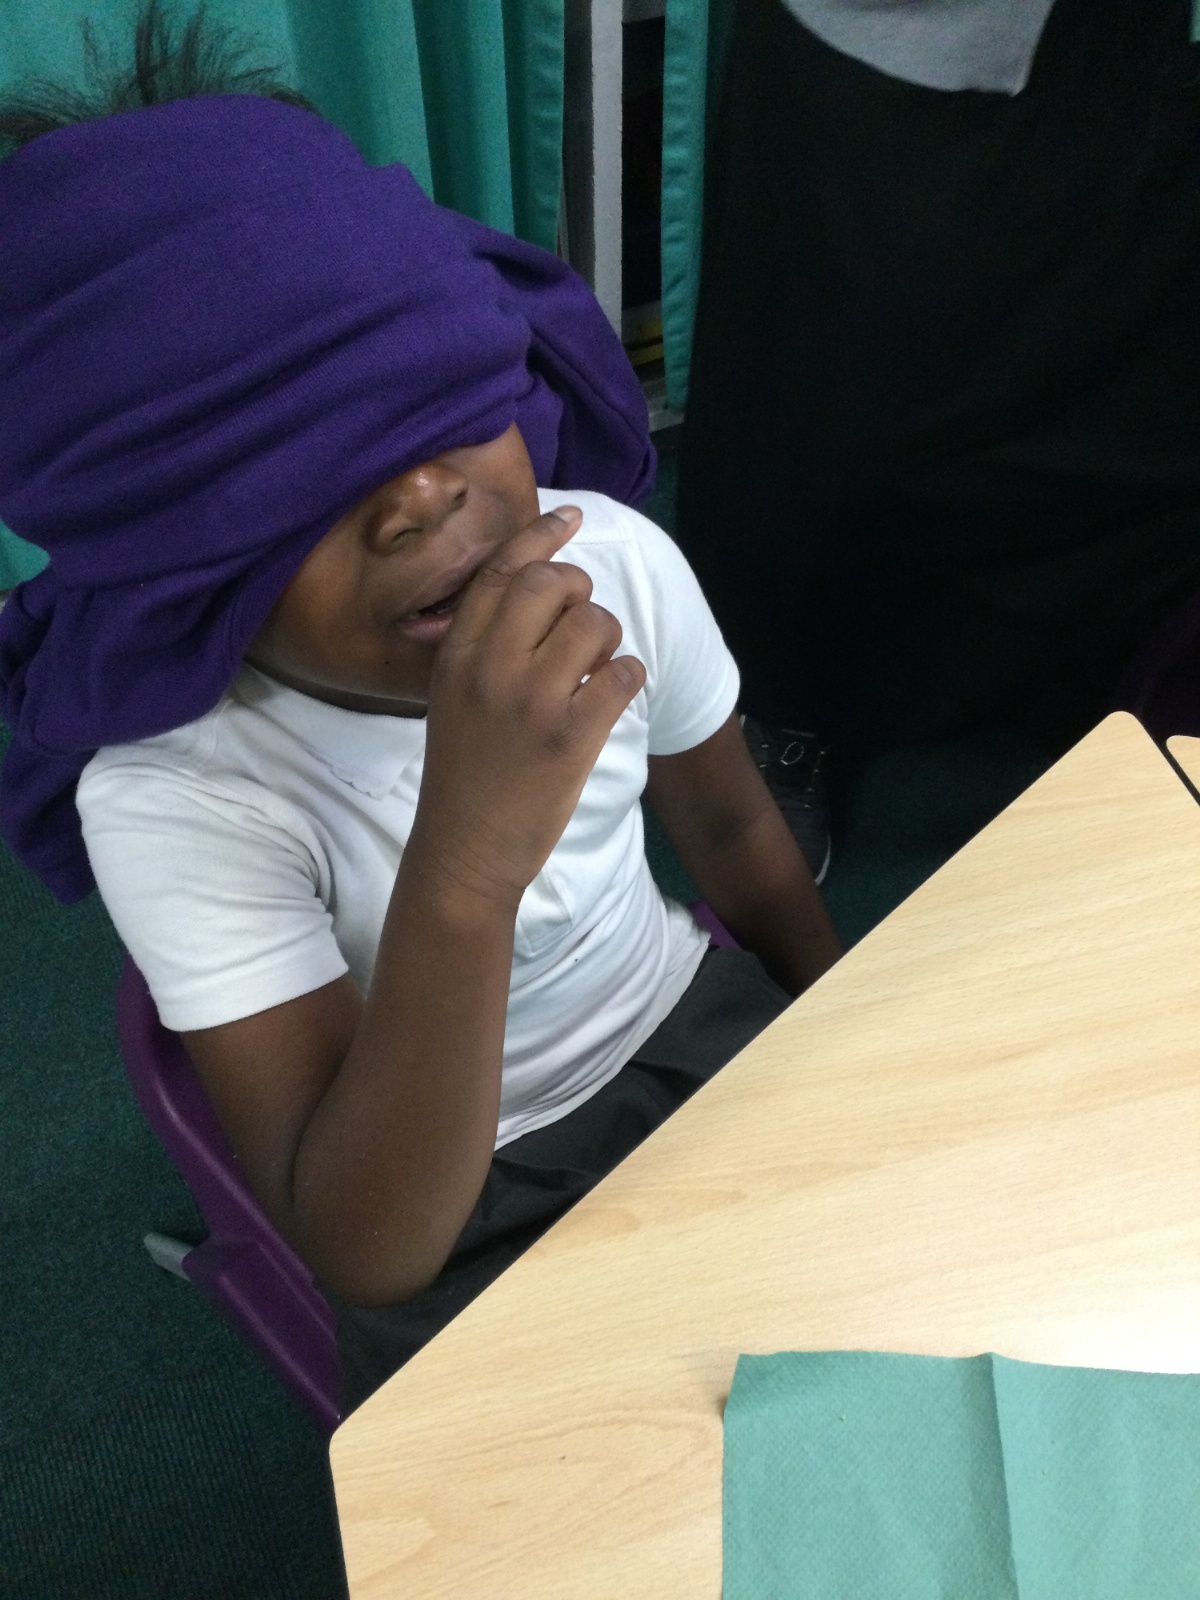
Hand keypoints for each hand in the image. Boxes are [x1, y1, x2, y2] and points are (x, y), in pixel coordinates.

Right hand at [411, 506, 646, 906]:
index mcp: (457, 655)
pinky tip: (610, 697)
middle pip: (551, 584)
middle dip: (579, 591)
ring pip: (595, 623)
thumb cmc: (463, 773)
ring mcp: (532, 702)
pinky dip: (626, 678)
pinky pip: (622, 674)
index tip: (570, 517)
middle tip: (581, 621)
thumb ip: (482, 643)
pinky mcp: (571, 738)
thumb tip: (537, 586)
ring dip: (608, 638)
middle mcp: (490, 668)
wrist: (465, 850)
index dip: (540, 535)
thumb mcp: (452, 697)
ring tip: (594, 670)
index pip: (500, 571)